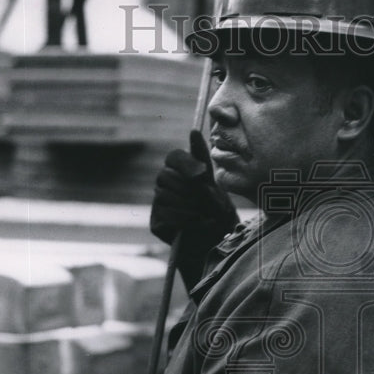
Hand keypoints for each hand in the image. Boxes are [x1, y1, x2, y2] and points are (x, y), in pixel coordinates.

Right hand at [150, 130, 238, 246]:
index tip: (202, 174)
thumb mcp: (214, 183)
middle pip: (167, 177)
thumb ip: (202, 159)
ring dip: (190, 206)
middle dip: (191, 190)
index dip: (185, 163)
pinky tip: (199, 224)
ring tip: (207, 215)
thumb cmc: (216, 210)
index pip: (173, 157)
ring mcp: (158, 204)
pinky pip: (166, 214)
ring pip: (165, 196)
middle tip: (210, 202)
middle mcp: (164, 185)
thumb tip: (193, 131)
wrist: (217, 242)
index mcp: (178, 172)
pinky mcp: (156, 222)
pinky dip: (186, 219)